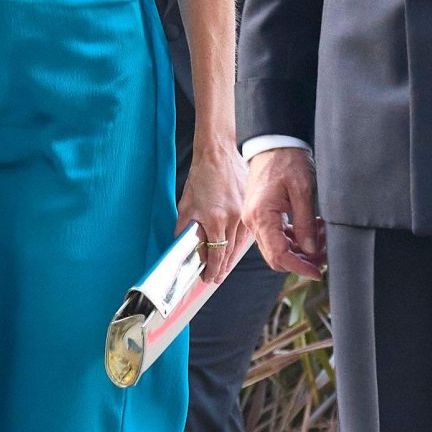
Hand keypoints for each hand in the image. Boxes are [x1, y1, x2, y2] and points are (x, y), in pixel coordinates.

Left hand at [177, 141, 246, 286]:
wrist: (218, 153)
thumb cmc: (202, 175)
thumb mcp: (186, 204)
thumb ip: (184, 228)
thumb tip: (182, 246)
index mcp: (216, 220)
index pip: (216, 254)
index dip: (213, 269)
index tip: (209, 278)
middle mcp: (233, 219)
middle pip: (229, 253)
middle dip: (222, 268)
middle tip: (216, 278)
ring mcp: (244, 212)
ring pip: (239, 244)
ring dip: (231, 257)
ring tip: (224, 267)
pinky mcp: (250, 206)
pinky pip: (246, 230)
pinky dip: (239, 241)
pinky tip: (234, 247)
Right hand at [242, 147, 325, 278]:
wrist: (274, 143)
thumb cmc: (287, 160)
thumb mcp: (303, 190)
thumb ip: (306, 223)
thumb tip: (310, 250)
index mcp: (261, 216)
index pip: (279, 254)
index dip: (299, 267)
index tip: (317, 272)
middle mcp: (254, 221)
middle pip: (276, 257)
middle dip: (302, 261)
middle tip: (324, 257)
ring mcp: (256, 219)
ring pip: (278, 248)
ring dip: (301, 250)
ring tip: (322, 239)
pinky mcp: (262, 216)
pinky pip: (277, 237)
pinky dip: (295, 239)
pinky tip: (313, 230)